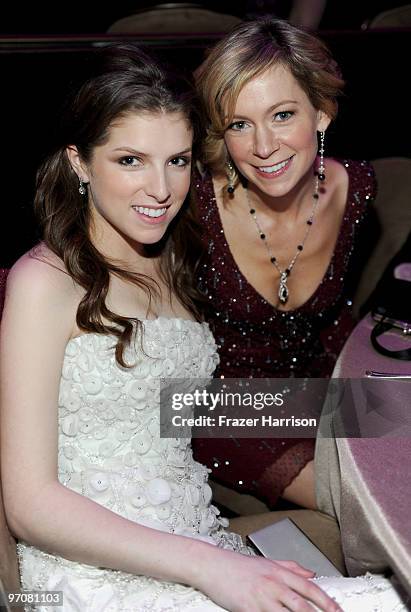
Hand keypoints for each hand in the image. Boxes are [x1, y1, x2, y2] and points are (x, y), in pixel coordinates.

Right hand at [194, 548, 341, 611]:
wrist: (211, 565)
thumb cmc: (237, 566)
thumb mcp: (267, 562)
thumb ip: (291, 568)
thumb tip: (311, 574)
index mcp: (279, 572)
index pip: (309, 589)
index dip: (327, 602)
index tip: (338, 611)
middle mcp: (273, 584)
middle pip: (303, 605)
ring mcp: (261, 597)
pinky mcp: (248, 608)